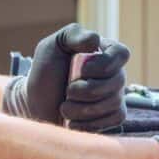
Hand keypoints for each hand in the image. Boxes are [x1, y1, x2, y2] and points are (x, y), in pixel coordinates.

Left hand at [1, 23, 129, 131]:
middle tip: (67, 91)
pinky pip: (113, 121)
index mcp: (105, 51)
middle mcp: (115, 73)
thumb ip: (74, 35)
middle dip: (87, 90)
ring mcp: (117, 95)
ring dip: (83, 108)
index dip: (104, 64)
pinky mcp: (113, 116)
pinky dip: (88, 122)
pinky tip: (73, 121)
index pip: (122, 54)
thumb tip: (96, 41)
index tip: (82, 70)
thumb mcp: (53, 46)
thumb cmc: (45, 71)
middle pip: (118, 82)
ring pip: (113, 103)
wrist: (36, 103)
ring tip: (64, 107)